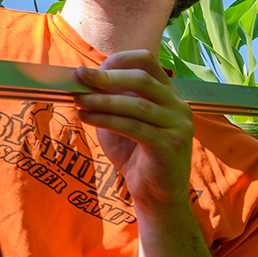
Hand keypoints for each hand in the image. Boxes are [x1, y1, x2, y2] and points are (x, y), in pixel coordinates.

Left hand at [74, 50, 194, 216]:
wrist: (155, 195)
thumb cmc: (134, 155)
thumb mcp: (119, 120)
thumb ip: (108, 100)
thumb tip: (81, 78)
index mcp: (168, 94)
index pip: (147, 62)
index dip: (118, 61)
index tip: (91, 69)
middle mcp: (178, 106)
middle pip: (142, 79)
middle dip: (107, 77)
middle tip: (79, 77)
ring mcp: (178, 125)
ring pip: (136, 104)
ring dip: (102, 100)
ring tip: (78, 100)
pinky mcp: (170, 145)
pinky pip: (133, 127)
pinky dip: (106, 120)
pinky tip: (86, 118)